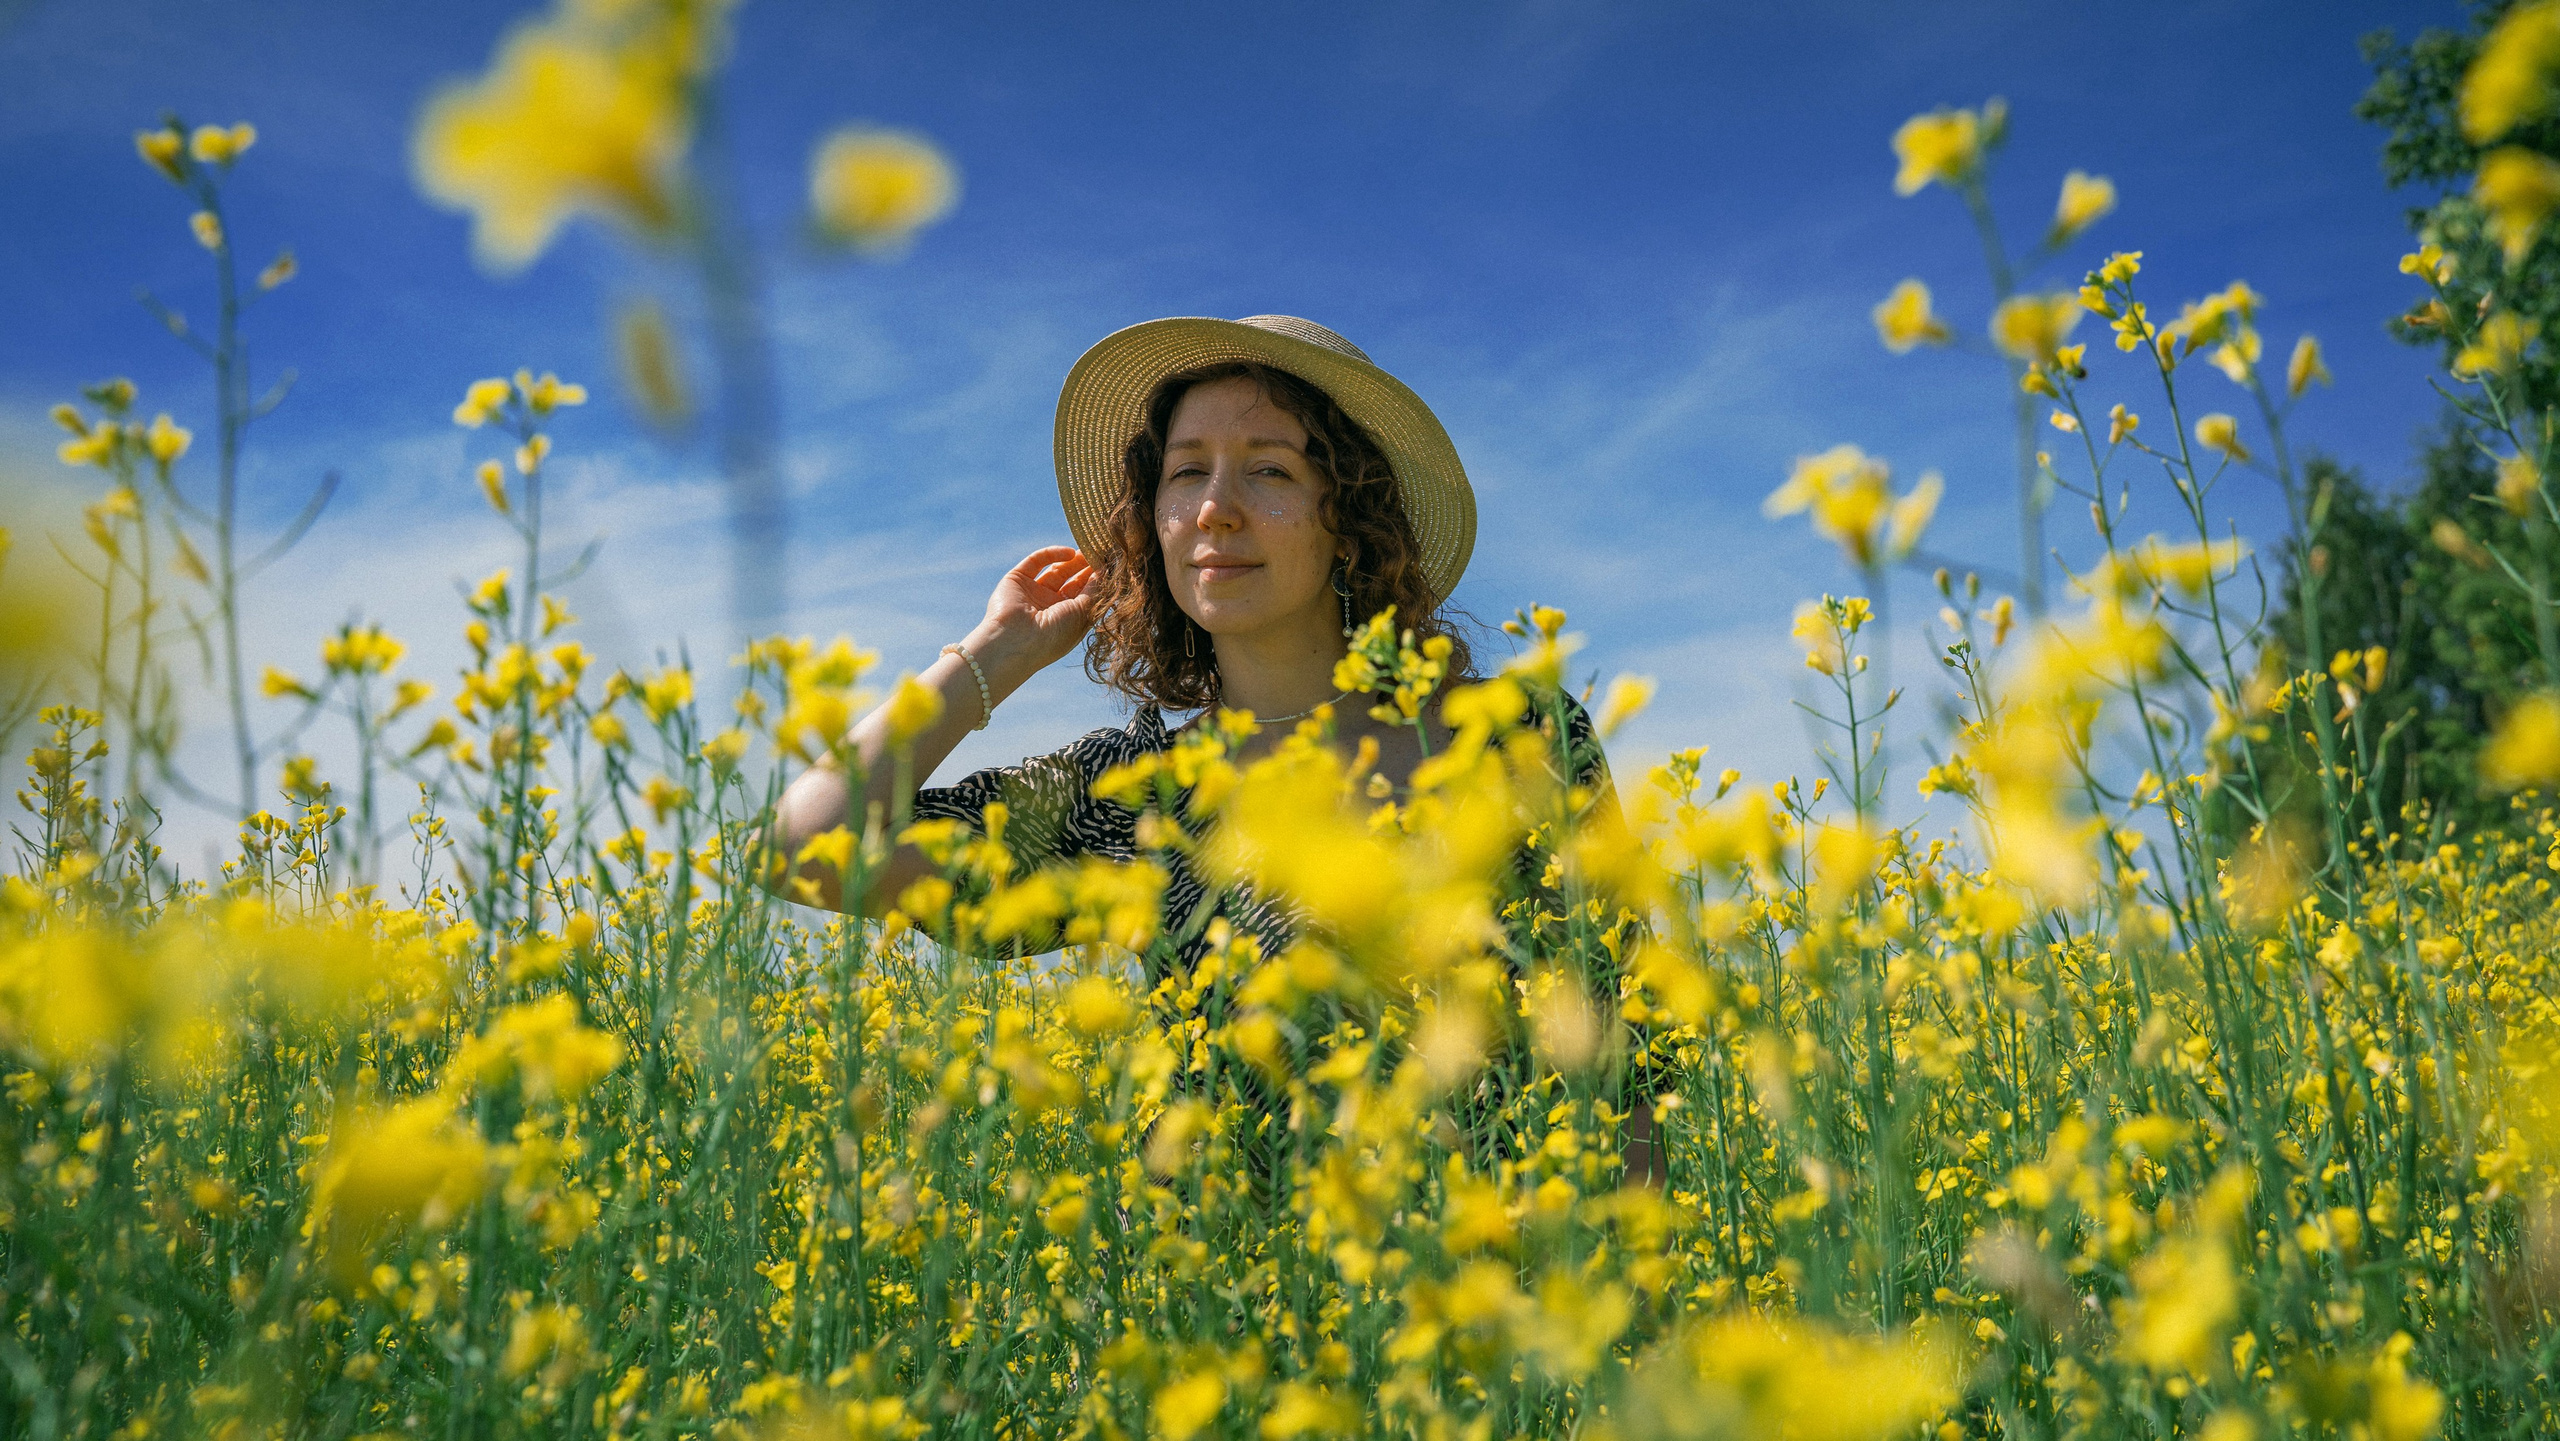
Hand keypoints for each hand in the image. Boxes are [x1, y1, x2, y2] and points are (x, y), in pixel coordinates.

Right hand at [976, 545, 1095, 672]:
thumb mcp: (1083, 613)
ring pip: (1056, 570)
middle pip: (1072, 582)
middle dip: (1087, 568)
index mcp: (1066, 620)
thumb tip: (1105, 572)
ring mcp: (1032, 593)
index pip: (1084, 596)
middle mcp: (1049, 607)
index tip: (1112, 567)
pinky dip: (1052, 554)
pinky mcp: (1017, 579)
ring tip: (1089, 550)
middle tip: (1101, 553)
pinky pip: (1036, 561)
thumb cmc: (1054, 636)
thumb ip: (1095, 591)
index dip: (1097, 582)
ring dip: (1073, 560)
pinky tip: (1069, 553)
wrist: (1015, 642)